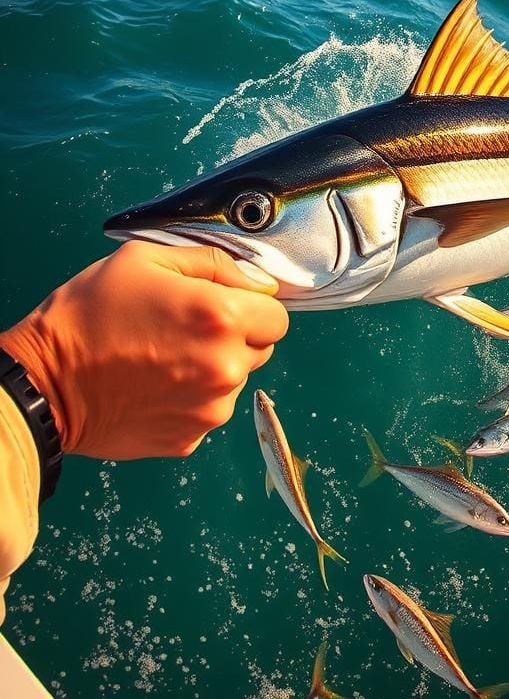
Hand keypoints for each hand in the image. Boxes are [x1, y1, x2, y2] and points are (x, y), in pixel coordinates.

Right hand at [0, 241, 288, 459]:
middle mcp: (226, 367)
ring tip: (164, 357)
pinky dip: (192, 399)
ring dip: (215, 368)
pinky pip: (209, 410)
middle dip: (237, 336)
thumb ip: (214, 263)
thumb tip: (258, 281)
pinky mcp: (190, 438)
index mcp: (222, 318)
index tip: (225, 304)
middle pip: (262, 349)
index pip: (278, 316)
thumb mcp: (146, 260)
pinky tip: (155, 384)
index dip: (254, 307)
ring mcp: (210, 409)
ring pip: (236, 381)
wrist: (41, 385)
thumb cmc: (88, 314)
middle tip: (187, 329)